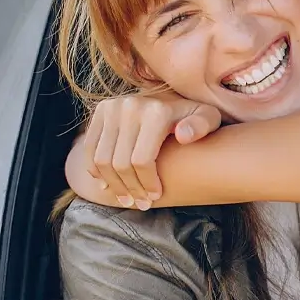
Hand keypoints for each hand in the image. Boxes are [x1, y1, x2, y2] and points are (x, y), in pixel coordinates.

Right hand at [82, 93, 221, 208]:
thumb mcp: (209, 117)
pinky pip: (91, 147)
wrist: (173, 95)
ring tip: (126, 198)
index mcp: (156, 111)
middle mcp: (130, 106)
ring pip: (102, 158)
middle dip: (130, 188)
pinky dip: (96, 169)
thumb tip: (182, 136)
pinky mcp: (100, 110)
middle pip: (120, 162)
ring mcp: (112, 107)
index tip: (155, 196)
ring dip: (113, 184)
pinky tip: (108, 184)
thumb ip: (202, 126)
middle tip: (141, 203)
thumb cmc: (194, 115)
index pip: (142, 160)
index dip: (147, 183)